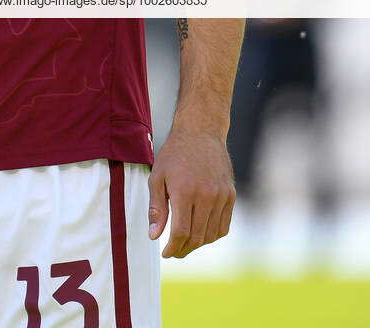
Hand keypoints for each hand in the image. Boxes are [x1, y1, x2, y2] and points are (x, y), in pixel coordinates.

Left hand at [147, 127, 235, 257]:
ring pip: (211, 235)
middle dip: (183, 249)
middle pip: (197, 237)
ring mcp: (221, 196)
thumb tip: (154, 236)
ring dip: (198, 244)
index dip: (173, 248)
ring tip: (185, 243)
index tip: (165, 253)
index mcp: (185, 191)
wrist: (201, 132)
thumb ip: (156, 208)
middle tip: (174, 251)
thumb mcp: (158, 177)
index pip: (181, 232)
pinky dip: (212, 235)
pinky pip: (223, 226)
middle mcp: (206, 196)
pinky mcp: (230, 195)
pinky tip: (201, 233)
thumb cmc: (174, 154)